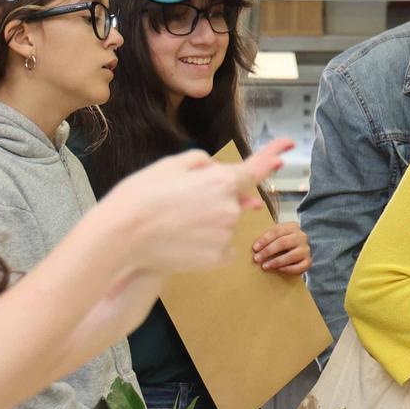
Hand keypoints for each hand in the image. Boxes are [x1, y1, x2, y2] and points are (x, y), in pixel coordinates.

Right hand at [103, 139, 291, 275]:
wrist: (122, 237)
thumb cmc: (141, 197)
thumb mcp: (169, 166)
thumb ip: (203, 164)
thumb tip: (223, 174)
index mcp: (220, 181)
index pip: (254, 168)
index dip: (271, 156)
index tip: (288, 149)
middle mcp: (230, 209)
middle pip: (233, 200)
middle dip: (216, 199)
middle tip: (181, 203)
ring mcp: (226, 236)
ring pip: (225, 224)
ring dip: (209, 222)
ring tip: (175, 223)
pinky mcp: (218, 259)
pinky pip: (222, 248)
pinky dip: (208, 245)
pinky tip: (183, 242)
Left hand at [252, 220, 310, 275]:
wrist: (298, 248)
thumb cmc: (283, 241)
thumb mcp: (277, 234)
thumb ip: (268, 236)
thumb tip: (254, 246)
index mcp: (292, 227)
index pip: (276, 231)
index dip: (264, 240)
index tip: (255, 248)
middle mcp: (301, 236)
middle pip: (283, 243)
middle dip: (268, 251)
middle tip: (257, 259)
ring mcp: (306, 249)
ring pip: (291, 256)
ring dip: (276, 262)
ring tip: (265, 266)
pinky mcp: (308, 261)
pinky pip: (299, 267)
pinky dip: (288, 269)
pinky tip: (278, 270)